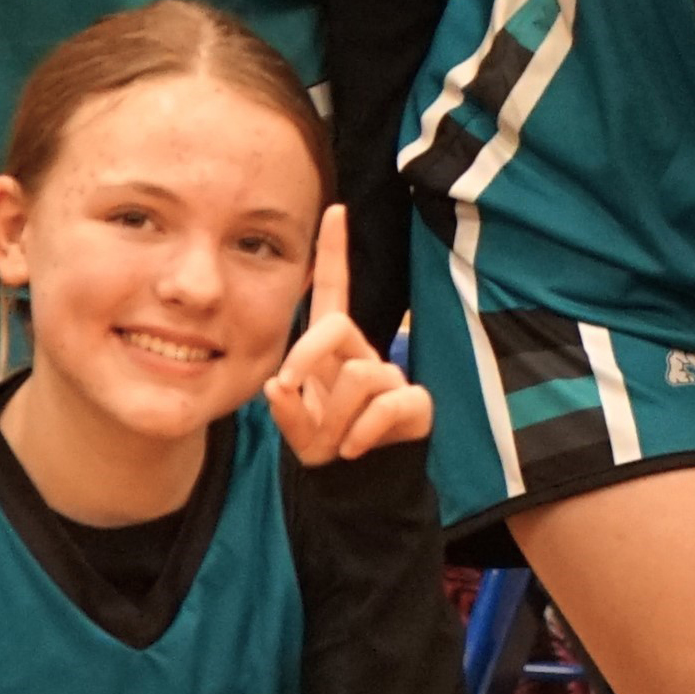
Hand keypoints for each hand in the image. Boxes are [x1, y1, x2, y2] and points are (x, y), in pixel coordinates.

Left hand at [263, 218, 429, 463]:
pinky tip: (354, 448)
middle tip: (287, 389)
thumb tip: (279, 386)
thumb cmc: (326, 444)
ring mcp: (392, 377)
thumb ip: (286, 411)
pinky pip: (387, 405)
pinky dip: (361, 432)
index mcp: (333, 350)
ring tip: (333, 442)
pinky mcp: (415, 403)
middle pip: (337, 327)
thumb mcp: (296, 430)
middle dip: (305, 359)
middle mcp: (364, 354)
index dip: (335, 252)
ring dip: (333, 417)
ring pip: (360, 375)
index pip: (334, 292)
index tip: (336, 209)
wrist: (362, 484)